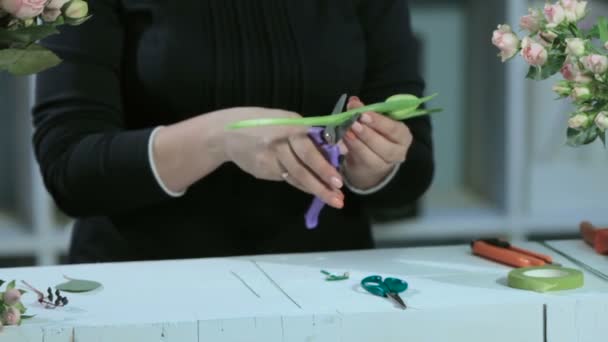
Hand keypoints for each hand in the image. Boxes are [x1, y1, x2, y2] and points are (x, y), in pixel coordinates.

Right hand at [216, 107, 344, 207]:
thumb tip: (339, 150)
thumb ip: (310, 134)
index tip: (339, 181)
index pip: (309, 149)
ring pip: (295, 176)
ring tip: (332, 200)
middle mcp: (279, 141)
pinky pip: (286, 179)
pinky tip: (312, 190)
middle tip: (338, 198)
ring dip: (315, 189)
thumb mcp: (286, 120)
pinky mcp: (262, 170)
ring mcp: (269, 158)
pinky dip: (301, 185)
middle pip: (302, 167)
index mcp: (289, 124)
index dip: (324, 166)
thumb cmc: (264, 123)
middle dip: (322, 184)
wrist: (226, 132)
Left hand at [341, 96, 412, 189]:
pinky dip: (351, 149)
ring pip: (371, 155)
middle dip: (366, 133)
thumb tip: (353, 101)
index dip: (379, 121)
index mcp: (403, 136)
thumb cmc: (376, 135)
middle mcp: (398, 152)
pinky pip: (360, 160)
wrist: (371, 161)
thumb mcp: (374, 123)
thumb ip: (365, 112)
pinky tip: (343, 140)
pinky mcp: (369, 171)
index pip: (394, 129)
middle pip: (384, 145)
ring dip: (356, 142)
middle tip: (353, 122)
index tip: (363, 114)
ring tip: (346, 131)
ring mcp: (384, 165)